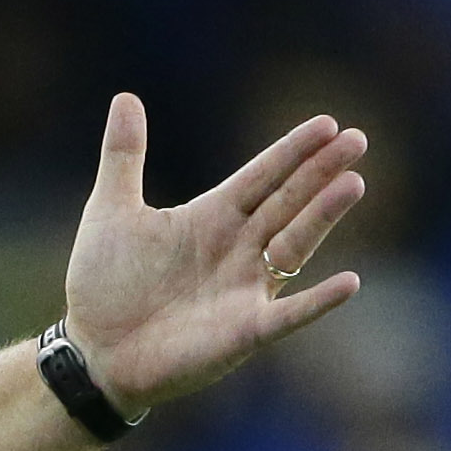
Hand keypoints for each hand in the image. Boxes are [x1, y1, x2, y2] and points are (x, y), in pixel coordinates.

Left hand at [60, 94, 365, 415]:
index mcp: (212, 218)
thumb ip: (124, 157)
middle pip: (287, 203)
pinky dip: (316, 302)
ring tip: (352, 184)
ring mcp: (245, 290)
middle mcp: (237, 249)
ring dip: (322, 218)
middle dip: (319, 173)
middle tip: (356, 140)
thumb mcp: (110, 212)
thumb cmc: (105, 286)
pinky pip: (287, 315)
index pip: (260, 177)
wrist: (93, 352)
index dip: (290, 152)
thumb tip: (125, 97)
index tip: (326, 123)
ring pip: (292, 246)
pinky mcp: (243, 332)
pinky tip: (349, 282)